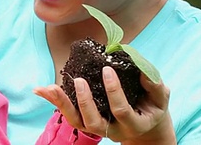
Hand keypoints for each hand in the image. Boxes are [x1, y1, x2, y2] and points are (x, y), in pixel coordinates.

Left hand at [33, 66, 174, 144]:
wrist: (146, 128)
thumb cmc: (152, 108)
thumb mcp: (160, 99)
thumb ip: (155, 85)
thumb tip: (142, 68)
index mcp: (133, 124)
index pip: (121, 111)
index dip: (114, 91)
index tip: (107, 69)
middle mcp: (113, 131)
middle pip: (94, 123)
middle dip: (85, 102)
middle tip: (79, 80)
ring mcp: (97, 128)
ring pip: (77, 121)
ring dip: (62, 103)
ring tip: (49, 87)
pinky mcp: (86, 122)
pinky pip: (69, 114)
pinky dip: (54, 101)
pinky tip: (40, 89)